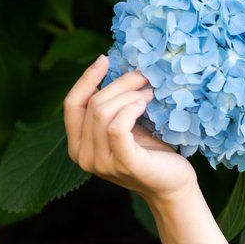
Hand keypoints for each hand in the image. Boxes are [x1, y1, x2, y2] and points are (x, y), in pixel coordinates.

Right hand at [63, 54, 197, 207]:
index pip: (71, 104)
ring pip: (103, 112)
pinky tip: (145, 104)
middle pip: (92, 104)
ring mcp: (101, 163)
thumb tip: (112, 66)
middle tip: (144, 78)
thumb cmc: (151, 151)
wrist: (173, 184)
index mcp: (77, 146)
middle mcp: (83, 157)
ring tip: (149, 93)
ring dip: (129, 95)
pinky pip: (117, 127)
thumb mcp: (125, 125)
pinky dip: (131, 109)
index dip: (86, 79)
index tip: (105, 59)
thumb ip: (111, 106)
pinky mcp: (125, 164)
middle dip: (119, 84)